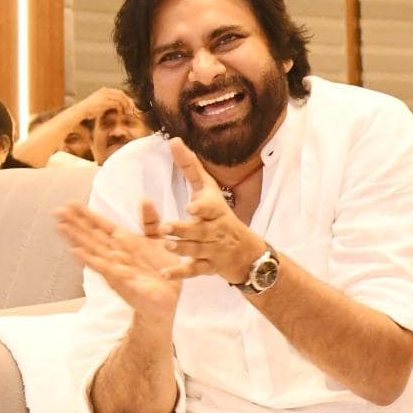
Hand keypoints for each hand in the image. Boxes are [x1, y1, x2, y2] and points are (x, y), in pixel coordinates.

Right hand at [55, 201, 182, 325]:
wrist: (167, 298)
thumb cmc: (160, 270)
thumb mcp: (158, 240)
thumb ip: (149, 220)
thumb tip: (144, 198)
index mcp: (124, 243)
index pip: (102, 226)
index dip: (87, 215)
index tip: (71, 203)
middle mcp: (115, 254)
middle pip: (92, 236)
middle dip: (75, 224)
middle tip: (57, 210)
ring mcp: (115, 268)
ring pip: (93, 250)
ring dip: (77, 239)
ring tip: (61, 227)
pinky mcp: (122, 281)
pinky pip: (105, 268)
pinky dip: (90, 260)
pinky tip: (76, 251)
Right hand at [74, 86, 136, 121]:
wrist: (80, 111)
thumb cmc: (90, 110)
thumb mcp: (100, 104)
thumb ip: (109, 103)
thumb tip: (120, 107)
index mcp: (104, 90)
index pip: (120, 92)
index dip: (127, 99)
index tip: (132, 106)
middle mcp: (105, 91)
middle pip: (122, 94)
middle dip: (129, 102)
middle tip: (134, 109)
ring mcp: (105, 95)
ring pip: (121, 98)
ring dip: (126, 106)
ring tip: (128, 112)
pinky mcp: (104, 101)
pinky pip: (117, 104)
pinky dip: (121, 109)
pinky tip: (121, 113)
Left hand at [158, 137, 265, 283]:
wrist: (247, 252)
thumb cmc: (221, 215)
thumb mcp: (208, 190)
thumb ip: (189, 167)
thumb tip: (173, 140)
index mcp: (215, 211)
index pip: (210, 208)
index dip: (202, 208)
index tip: (191, 207)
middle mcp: (215, 230)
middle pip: (199, 230)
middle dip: (184, 230)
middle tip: (165, 228)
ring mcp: (213, 250)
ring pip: (196, 250)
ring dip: (182, 249)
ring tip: (167, 246)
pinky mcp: (209, 267)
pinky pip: (195, 270)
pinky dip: (181, 272)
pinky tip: (165, 272)